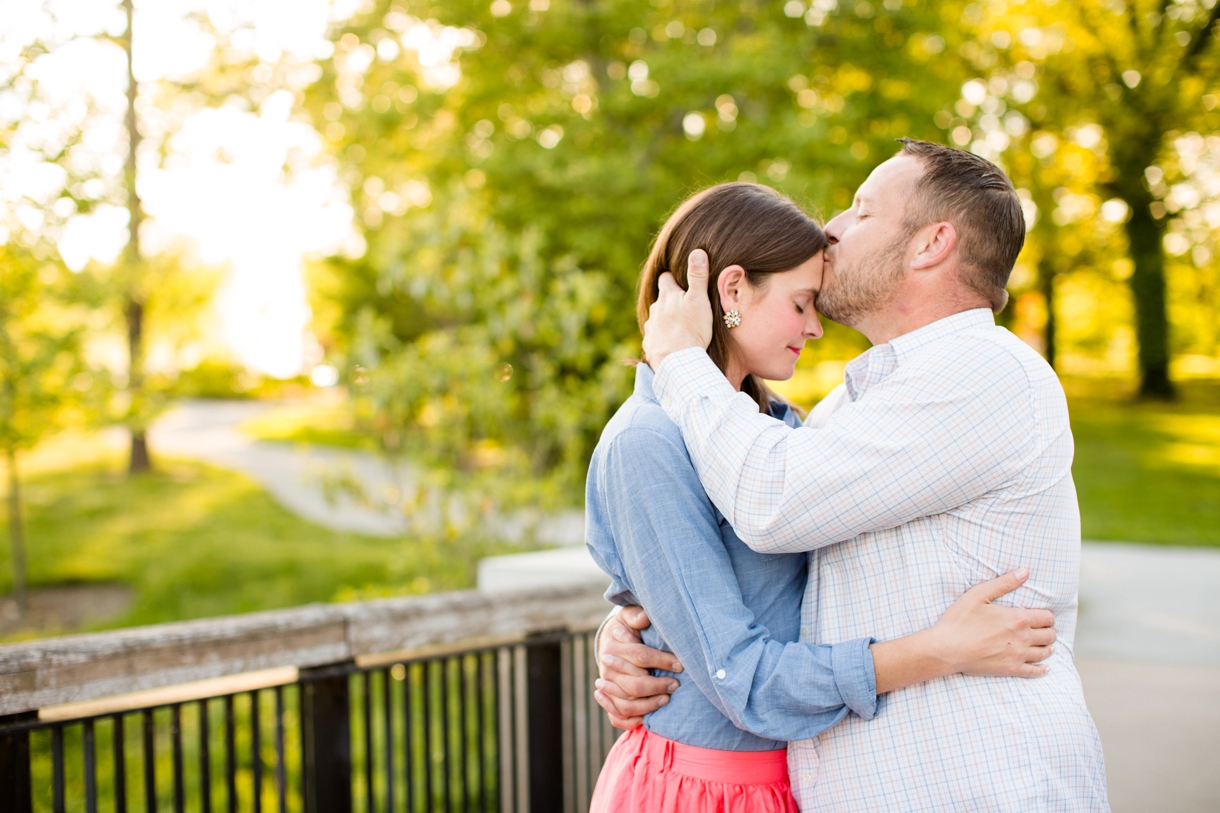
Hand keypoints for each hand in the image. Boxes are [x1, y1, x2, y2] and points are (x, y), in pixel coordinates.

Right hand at [593, 606, 683, 729]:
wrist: (609, 643)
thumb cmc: (626, 628)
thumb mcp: (629, 617)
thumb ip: (637, 616)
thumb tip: (646, 615)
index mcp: (613, 648)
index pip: (640, 656)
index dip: (662, 661)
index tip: (680, 664)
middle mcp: (607, 670)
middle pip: (634, 685)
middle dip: (658, 686)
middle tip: (675, 685)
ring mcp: (607, 688)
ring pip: (627, 705)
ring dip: (649, 705)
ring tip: (666, 700)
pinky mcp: (608, 701)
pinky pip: (617, 718)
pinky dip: (632, 721)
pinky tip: (648, 717)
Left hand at [641, 249, 714, 368]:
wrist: (678, 362)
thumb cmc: (692, 329)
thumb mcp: (699, 300)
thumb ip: (698, 276)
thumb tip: (697, 251)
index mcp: (667, 297)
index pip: (665, 278)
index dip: (672, 277)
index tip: (679, 279)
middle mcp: (655, 310)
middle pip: (661, 300)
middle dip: (670, 301)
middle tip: (684, 306)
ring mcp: (651, 328)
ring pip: (657, 319)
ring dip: (666, 321)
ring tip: (680, 328)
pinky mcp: (650, 345)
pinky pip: (656, 338)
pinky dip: (663, 338)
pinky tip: (673, 344)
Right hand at [929, 567, 1055, 678]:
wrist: (946, 648)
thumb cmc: (959, 620)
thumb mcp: (979, 594)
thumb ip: (1004, 583)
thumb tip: (1025, 571)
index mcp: (1018, 618)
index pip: (1047, 617)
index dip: (1047, 616)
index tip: (1041, 616)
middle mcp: (1023, 638)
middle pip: (1049, 635)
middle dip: (1048, 631)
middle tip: (1042, 629)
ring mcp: (1018, 655)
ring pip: (1045, 652)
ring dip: (1047, 647)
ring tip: (1043, 644)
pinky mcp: (1011, 669)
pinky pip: (1035, 671)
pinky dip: (1043, 669)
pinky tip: (1044, 666)